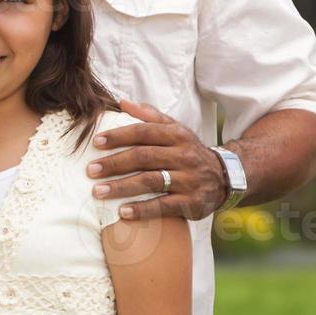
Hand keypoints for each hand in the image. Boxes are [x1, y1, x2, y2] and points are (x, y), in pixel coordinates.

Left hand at [88, 99, 227, 220]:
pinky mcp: (192, 202)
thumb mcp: (175, 129)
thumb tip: (122, 102)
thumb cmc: (188, 151)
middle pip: (144, 157)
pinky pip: (164, 206)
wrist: (225, 177)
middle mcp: (184, 156)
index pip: (144, 132)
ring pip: (151, 181)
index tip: (96, 142)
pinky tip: (122, 212)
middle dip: (114, 163)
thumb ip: (149, 116)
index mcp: (177, 135)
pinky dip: (142, 209)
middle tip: (90, 170)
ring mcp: (189, 180)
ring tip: (98, 192)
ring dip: (122, 187)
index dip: (119, 136)